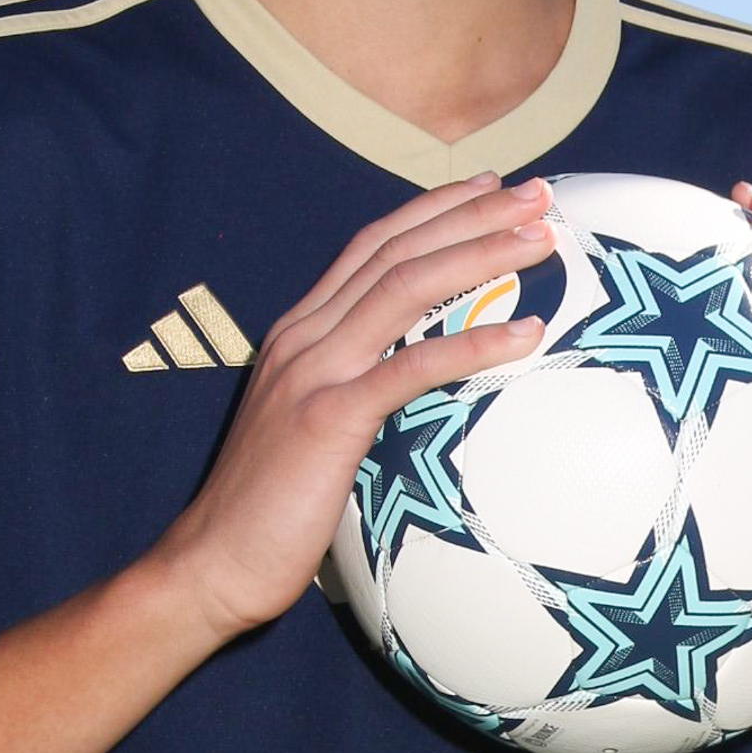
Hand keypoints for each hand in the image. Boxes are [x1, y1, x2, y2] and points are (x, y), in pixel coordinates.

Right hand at [153, 172, 556, 648]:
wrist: (212, 564)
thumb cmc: (268, 512)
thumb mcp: (310, 430)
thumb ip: (351, 391)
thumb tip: (410, 388)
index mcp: (299, 333)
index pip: (371, 247)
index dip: (432, 210)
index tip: (489, 188)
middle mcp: (304, 338)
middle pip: (397, 251)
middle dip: (471, 214)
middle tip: (535, 193)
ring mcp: (313, 373)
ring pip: (406, 288)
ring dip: (479, 254)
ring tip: (539, 238)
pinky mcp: (328, 419)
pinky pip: (410, 368)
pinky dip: (472, 344)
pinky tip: (525, 334)